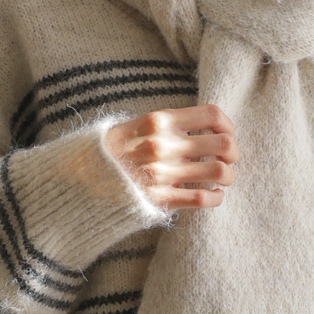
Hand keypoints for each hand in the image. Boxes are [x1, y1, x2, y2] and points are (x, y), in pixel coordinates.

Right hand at [103, 103, 239, 208]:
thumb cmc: (108, 152)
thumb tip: (198, 124)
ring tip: (224, 178)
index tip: (225, 132)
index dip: (227, 124)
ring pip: (220, 172)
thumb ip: (163, 123)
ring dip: (229, 176)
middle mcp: (164, 145)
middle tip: (229, 158)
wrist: (79, 182)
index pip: (212, 114)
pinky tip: (215, 195)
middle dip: (234, 152)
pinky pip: (203, 199)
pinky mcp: (161, 199)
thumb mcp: (132, 125)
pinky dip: (216, 198)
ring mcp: (164, 173)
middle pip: (224, 144)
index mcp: (159, 121)